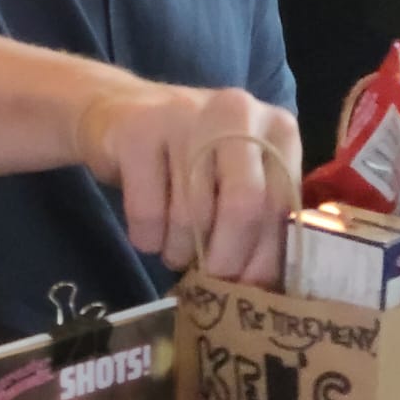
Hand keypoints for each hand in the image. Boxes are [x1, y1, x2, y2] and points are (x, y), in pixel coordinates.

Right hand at [75, 86, 301, 284]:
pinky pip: (148, 212)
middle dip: (225, 258)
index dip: (264, 257)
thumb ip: (262, 220)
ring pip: (191, 215)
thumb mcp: (239, 177)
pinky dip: (147, 238)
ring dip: (180, 251)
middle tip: (209, 277)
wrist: (118, 110)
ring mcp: (185, 115)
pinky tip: (148, 230)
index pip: (281, 205)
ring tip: (175, 246)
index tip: (246, 287)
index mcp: (277, 127)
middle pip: (243, 205)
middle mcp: (238, 110)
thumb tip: (265, 289)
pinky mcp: (138, 130)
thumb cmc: (191, 157)